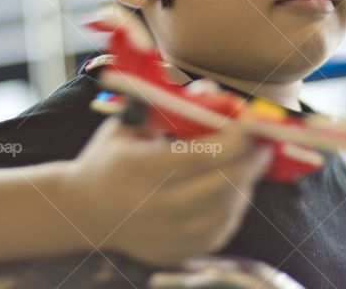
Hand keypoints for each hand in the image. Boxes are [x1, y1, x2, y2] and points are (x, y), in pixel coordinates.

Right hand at [63, 116, 273, 266]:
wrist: (82, 211)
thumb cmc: (110, 157)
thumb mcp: (131, 122)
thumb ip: (171, 104)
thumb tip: (214, 91)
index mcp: (139, 168)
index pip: (200, 155)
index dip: (234, 138)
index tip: (250, 123)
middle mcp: (153, 206)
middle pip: (220, 185)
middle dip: (250, 161)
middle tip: (263, 143)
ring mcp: (165, 235)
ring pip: (225, 211)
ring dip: (246, 184)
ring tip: (250, 164)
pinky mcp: (174, 253)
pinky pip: (219, 233)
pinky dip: (234, 209)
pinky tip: (234, 190)